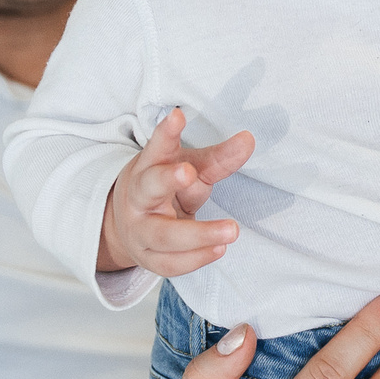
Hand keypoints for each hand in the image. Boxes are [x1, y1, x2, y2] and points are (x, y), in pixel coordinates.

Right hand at [97, 108, 255, 277]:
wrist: (130, 227)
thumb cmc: (167, 191)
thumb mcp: (190, 169)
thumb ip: (219, 159)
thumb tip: (249, 139)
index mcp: (147, 167)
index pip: (155, 147)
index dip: (165, 133)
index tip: (178, 115)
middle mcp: (138, 198)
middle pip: (148, 188)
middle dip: (167, 180)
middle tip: (190, 174)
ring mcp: (140, 230)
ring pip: (163, 234)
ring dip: (197, 234)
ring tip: (231, 230)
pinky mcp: (148, 258)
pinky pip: (171, 263)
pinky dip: (196, 259)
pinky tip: (219, 249)